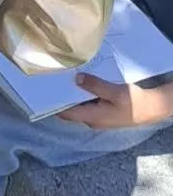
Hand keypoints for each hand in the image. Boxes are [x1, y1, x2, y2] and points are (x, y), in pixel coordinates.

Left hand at [57, 74, 172, 129]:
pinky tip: (81, 80)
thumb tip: (77, 79)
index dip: (53, 103)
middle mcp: (92, 119)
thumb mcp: (115, 92)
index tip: (44, 91)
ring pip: (79, 105)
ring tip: (63, 76)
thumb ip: (95, 86)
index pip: (66, 113)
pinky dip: (83, 93)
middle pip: (70, 109)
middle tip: (52, 78)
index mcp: (92, 117)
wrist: (151, 109)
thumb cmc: (134, 103)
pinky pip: (88, 102)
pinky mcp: (103, 111)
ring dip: (73, 93)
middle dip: (62, 95)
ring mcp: (98, 116)